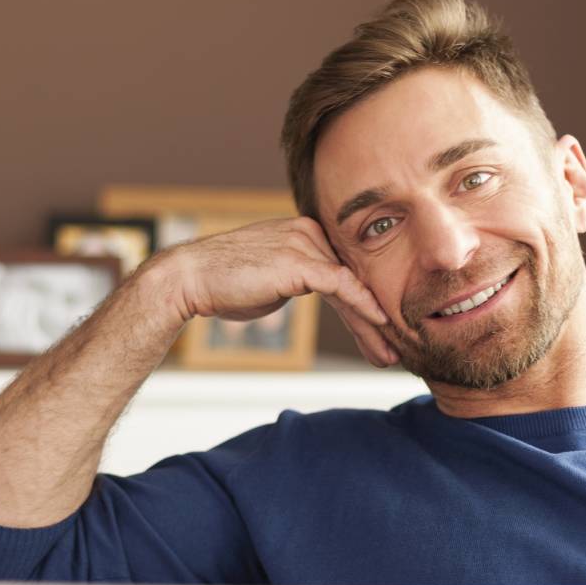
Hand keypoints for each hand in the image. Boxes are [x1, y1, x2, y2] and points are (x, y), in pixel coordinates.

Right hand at [152, 218, 399, 367]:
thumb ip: (297, 281)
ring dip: (374, 323)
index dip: (366, 307)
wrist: (190, 278)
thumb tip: (312, 292)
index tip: (383, 336)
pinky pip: (341, 285)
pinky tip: (381, 323)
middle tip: (395, 350)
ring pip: (352, 286)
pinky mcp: (299, 260)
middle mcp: (310, 232)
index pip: (346, 273)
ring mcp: (305, 243)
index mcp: (306, 233)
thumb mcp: (271, 280)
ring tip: (390, 352)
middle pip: (354, 280)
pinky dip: (363, 305)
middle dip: (376, 319)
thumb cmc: (224, 283)